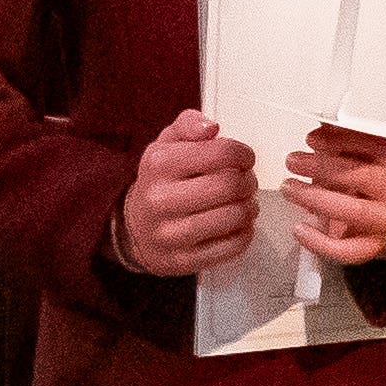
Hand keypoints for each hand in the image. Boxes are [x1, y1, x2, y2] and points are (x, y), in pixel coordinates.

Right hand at [115, 112, 260, 276]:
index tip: (244, 158)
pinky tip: (238, 224)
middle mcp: (160, 199)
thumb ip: (189, 125)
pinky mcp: (183, 260)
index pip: (221, 153)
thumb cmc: (160, 182)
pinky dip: (245, 232)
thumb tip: (211, 127)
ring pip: (234, 216)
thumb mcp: (166, 144)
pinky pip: (232, 246)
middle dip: (249, 181)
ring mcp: (170, 234)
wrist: (135, 228)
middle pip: (231, 186)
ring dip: (249, 206)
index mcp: (159, 164)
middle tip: (246, 181)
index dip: (243, 154)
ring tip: (243, 202)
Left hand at [281, 120, 385, 268]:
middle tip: (291, 161)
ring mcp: (384, 219)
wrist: (372, 219)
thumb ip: (335, 140)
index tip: (311, 139)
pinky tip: (298, 229)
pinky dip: (320, 241)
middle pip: (363, 176)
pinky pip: (349, 249)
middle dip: (322, 168)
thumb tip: (320, 122)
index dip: (341, 141)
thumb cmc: (353, 180)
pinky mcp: (372, 245)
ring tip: (289, 189)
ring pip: (357, 211)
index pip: (373, 145)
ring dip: (318, 199)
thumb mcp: (346, 156)